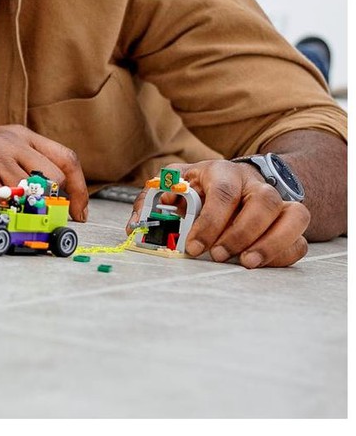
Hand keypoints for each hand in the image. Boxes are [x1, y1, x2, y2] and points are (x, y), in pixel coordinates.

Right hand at [0, 125, 88, 220]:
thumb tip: (53, 197)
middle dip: (52, 205)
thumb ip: (22, 165)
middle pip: (54, 180)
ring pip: (31, 194)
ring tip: (6, 215)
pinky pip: (5, 202)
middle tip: (39, 221)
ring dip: (24, 212)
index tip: (79, 213)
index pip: (66, 160)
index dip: (79, 190)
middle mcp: (10, 141)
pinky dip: (2, 213)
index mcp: (19, 135)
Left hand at [127, 160, 309, 267]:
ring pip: (293, 215)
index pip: (222, 192)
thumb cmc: (194, 187)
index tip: (193, 247)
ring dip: (271, 243)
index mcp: (220, 171)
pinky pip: (299, 237)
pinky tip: (259, 263)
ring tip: (246, 263)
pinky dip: (283, 253)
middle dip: (241, 233)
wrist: (227, 180)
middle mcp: (253, 182)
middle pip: (263, 201)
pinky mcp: (289, 221)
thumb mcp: (168, 186)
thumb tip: (136, 227)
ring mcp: (276, 201)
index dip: (210, 222)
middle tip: (219, 256)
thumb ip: (150, 203)